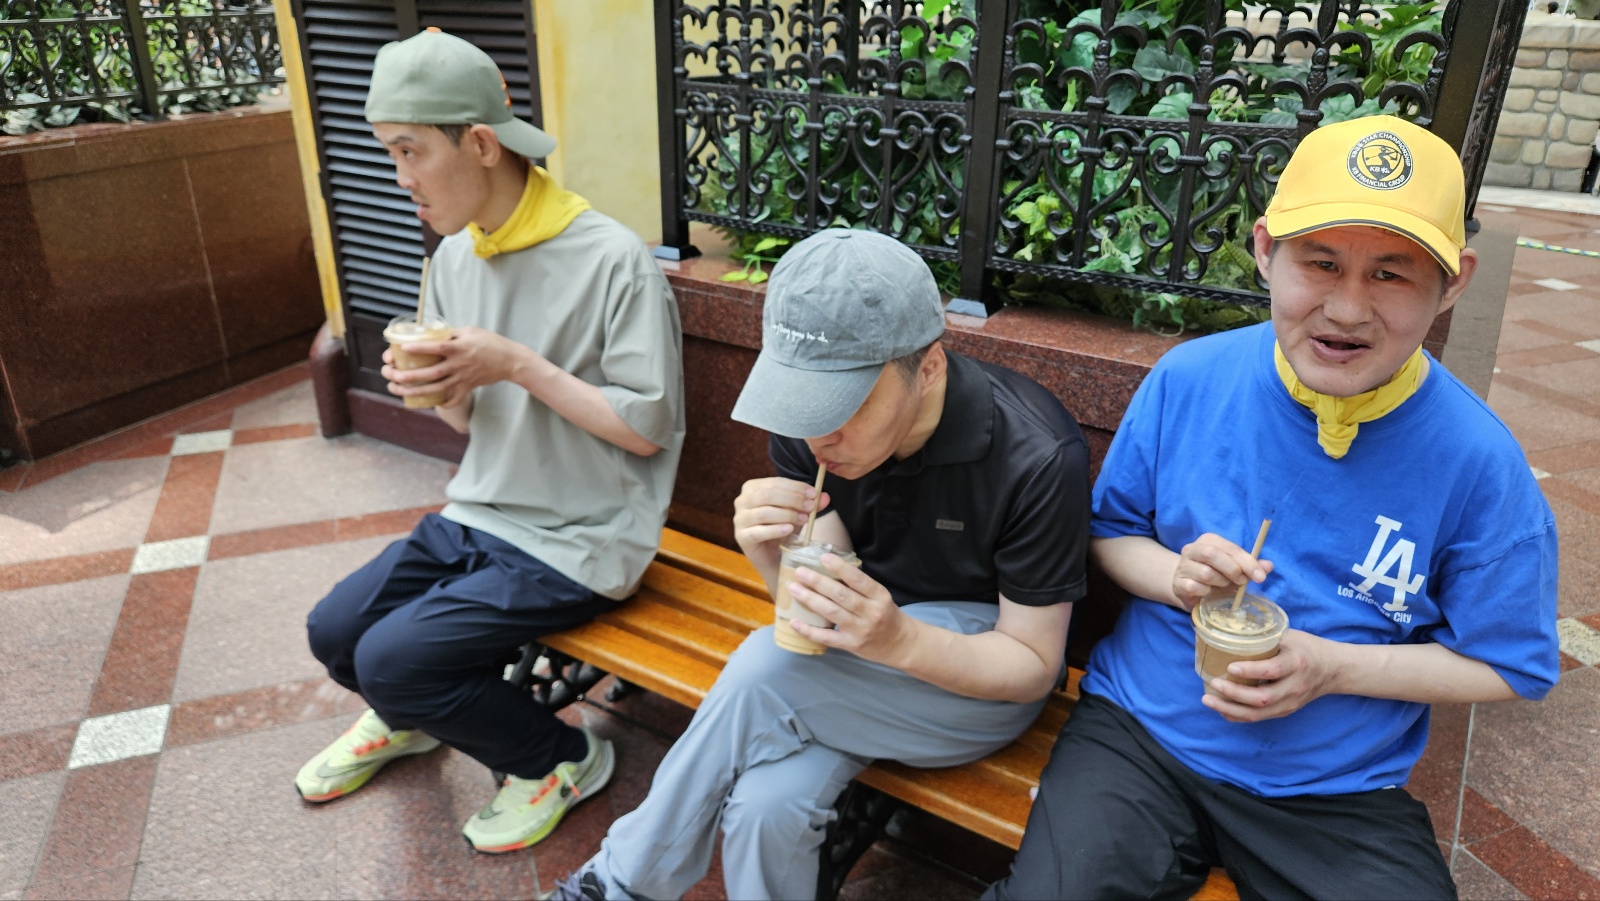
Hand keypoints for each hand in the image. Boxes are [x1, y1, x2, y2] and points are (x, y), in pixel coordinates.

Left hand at [381, 326, 528, 407]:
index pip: (436, 348)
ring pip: (436, 388)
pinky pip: (453, 399)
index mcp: (460, 348)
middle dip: (408, 376)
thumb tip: (430, 332)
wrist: (510, 360)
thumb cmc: (490, 342)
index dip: (419, 348)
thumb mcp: (470, 331)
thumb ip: (450, 333)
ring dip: (415, 391)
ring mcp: (463, 378)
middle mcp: (460, 365)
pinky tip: (429, 403)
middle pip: (431, 373)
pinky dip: (441, 403)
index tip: (402, 348)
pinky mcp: (468, 387)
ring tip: (398, 390)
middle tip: (391, 375)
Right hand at [732, 477, 829, 557]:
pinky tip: (789, 530)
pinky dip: (775, 529)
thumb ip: (810, 504)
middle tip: (810, 506)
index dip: (796, 487)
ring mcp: (739, 520)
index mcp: (753, 488)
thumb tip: (825, 496)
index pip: (775, 482)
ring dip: (787, 514)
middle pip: (768, 495)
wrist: (774, 556)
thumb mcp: (799, 513)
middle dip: (792, 499)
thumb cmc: (783, 529)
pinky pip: (758, 531)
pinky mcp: (742, 537)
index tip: (814, 494)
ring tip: (804, 519)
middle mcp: (742, 501)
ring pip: (763, 512)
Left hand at [786, 556, 914, 665]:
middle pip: (841, 595)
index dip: (840, 568)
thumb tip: (827, 570)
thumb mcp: (880, 597)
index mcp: (880, 596)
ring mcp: (860, 630)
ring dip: (811, 600)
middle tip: (800, 572)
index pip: (859, 580)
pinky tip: (795, 622)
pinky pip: (826, 638)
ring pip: (832, 613)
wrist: (900, 644)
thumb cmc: (886, 614)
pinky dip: (809, 630)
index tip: (823, 558)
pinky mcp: (851, 645)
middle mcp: (871, 613)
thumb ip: (859, 586)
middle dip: (818, 582)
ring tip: (794, 588)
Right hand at [1171, 533, 1273, 611]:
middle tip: (1242, 582)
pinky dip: (1207, 592)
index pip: (1229, 547)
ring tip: (1223, 586)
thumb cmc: (1215, 575)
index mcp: (1208, 540)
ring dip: (1220, 582)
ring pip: (1205, 573)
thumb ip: (1251, 566)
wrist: (1188, 588)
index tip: (1260, 576)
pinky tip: (1208, 593)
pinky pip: (1196, 587)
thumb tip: (1269, 566)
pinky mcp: (1178, 583)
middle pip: (1211, 553)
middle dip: (1232, 569)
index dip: (1247, 561)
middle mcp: (1192, 549)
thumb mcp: (1235, 569)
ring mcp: (1183, 566)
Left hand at [1200, 630, 1338, 721]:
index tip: (1229, 667)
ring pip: (1258, 713)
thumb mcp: (1290, 636)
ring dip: (1230, 709)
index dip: (1250, 671)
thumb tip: (1230, 630)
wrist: (1333, 670)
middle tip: (1212, 684)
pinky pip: (1260, 718)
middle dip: (1233, 694)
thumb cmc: (1307, 648)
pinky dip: (1238, 715)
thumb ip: (1265, 637)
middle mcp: (1294, 686)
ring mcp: (1290, 702)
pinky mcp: (1285, 711)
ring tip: (1208, 699)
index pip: (1272, 670)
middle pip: (1262, 698)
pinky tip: (1221, 709)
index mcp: (1296, 663)